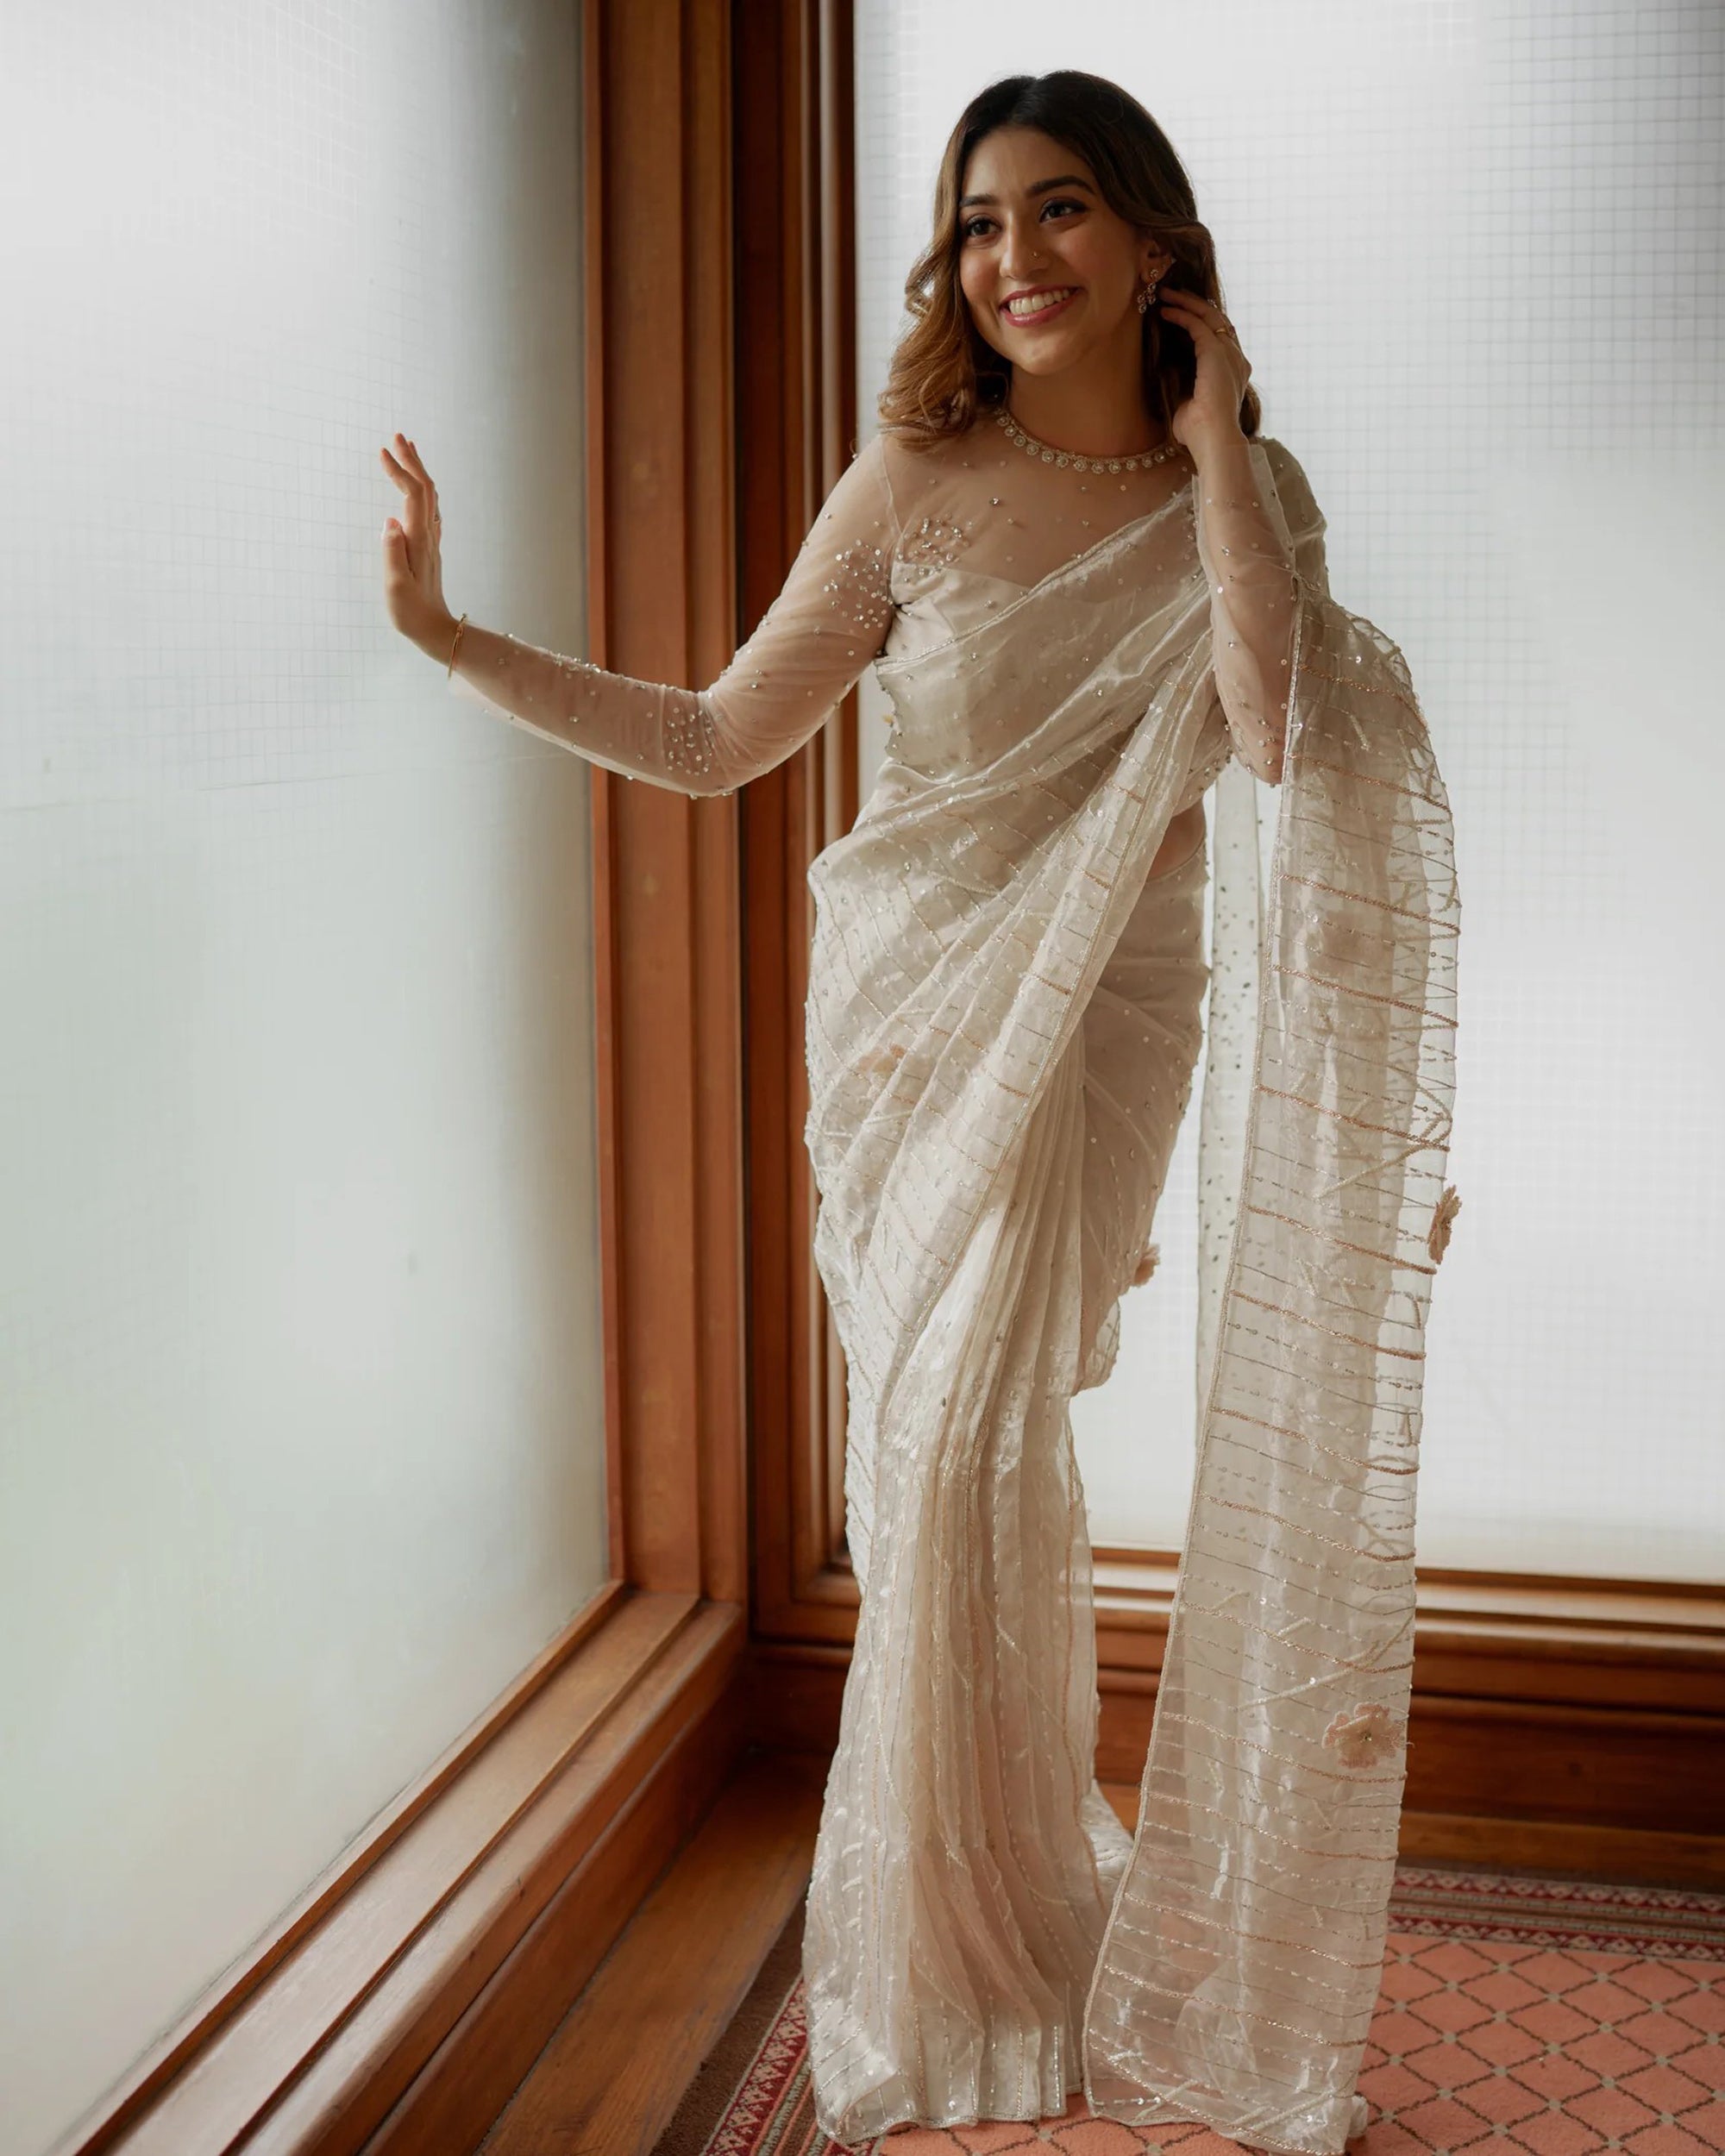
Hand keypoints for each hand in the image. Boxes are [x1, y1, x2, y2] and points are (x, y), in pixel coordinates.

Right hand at [379, 432, 456, 657]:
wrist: (435, 631)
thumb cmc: (411, 613)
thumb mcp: (395, 586)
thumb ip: (392, 553)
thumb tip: (390, 521)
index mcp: (419, 540)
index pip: (412, 494)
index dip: (399, 471)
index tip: (381, 452)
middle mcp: (428, 535)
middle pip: (425, 489)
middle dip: (411, 461)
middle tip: (397, 436)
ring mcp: (431, 541)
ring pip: (429, 497)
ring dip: (418, 471)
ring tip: (406, 451)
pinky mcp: (429, 548)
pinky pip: (428, 509)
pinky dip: (420, 489)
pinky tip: (415, 489)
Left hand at [1155, 289, 1251, 455]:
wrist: (1213, 441)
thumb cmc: (1199, 434)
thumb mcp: (1189, 405)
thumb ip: (1184, 388)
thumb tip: (1167, 382)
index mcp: (1233, 372)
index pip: (1219, 337)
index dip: (1199, 321)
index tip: (1178, 313)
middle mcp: (1236, 359)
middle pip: (1217, 320)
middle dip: (1193, 304)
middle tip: (1172, 294)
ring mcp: (1229, 354)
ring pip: (1209, 316)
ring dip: (1186, 303)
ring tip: (1166, 295)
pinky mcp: (1217, 353)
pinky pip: (1198, 325)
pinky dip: (1182, 315)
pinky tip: (1165, 311)